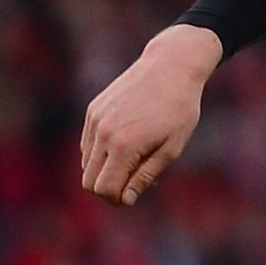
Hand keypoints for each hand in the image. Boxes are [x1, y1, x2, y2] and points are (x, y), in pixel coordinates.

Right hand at [80, 24, 221, 205]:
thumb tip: (126, 199)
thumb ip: (145, 176)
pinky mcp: (93, 109)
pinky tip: (126, 142)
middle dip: (108, 189)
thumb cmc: (179, 109)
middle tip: (133, 183)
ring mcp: (95, 120)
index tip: (134, 194)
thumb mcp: (171, 149)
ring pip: (86, 163)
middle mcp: (103, 133)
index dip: (118, 199)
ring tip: (135, 159)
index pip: (104, 190)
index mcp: (124, 145)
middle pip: (89, 181)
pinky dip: (101, 152)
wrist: (170, 65)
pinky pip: (87, 143)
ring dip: (106, 169)